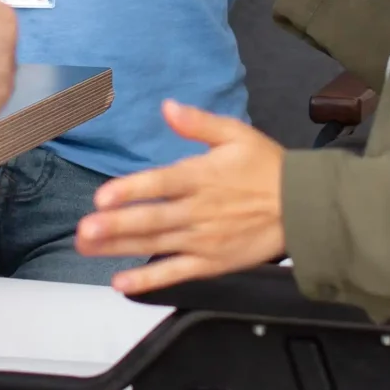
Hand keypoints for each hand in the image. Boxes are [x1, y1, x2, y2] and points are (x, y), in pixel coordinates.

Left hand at [77, 102, 286, 295]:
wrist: (305, 207)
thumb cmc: (268, 168)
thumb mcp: (237, 135)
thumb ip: (198, 123)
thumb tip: (168, 106)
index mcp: (202, 177)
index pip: (160, 184)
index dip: (131, 191)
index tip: (103, 197)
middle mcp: (199, 211)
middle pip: (152, 219)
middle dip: (116, 226)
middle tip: (84, 229)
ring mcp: (204, 240)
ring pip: (156, 246)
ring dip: (120, 248)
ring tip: (87, 248)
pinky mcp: (212, 263)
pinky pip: (176, 274)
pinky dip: (149, 281)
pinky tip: (121, 282)